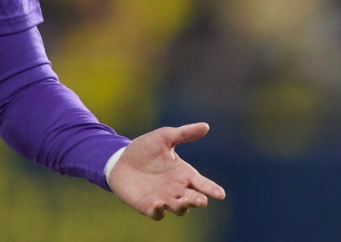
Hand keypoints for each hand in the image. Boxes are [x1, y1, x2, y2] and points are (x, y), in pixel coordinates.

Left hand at [107, 122, 225, 219]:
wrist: (119, 160)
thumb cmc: (144, 148)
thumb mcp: (164, 137)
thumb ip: (184, 134)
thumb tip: (206, 126)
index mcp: (183, 173)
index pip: (202, 183)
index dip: (211, 189)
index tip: (220, 194)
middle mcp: (176, 189)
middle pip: (192, 199)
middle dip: (197, 200)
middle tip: (201, 200)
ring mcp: (163, 198)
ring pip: (178, 208)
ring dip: (181, 207)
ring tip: (182, 202)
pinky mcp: (148, 206)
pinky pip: (157, 213)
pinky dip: (159, 211)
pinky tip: (158, 204)